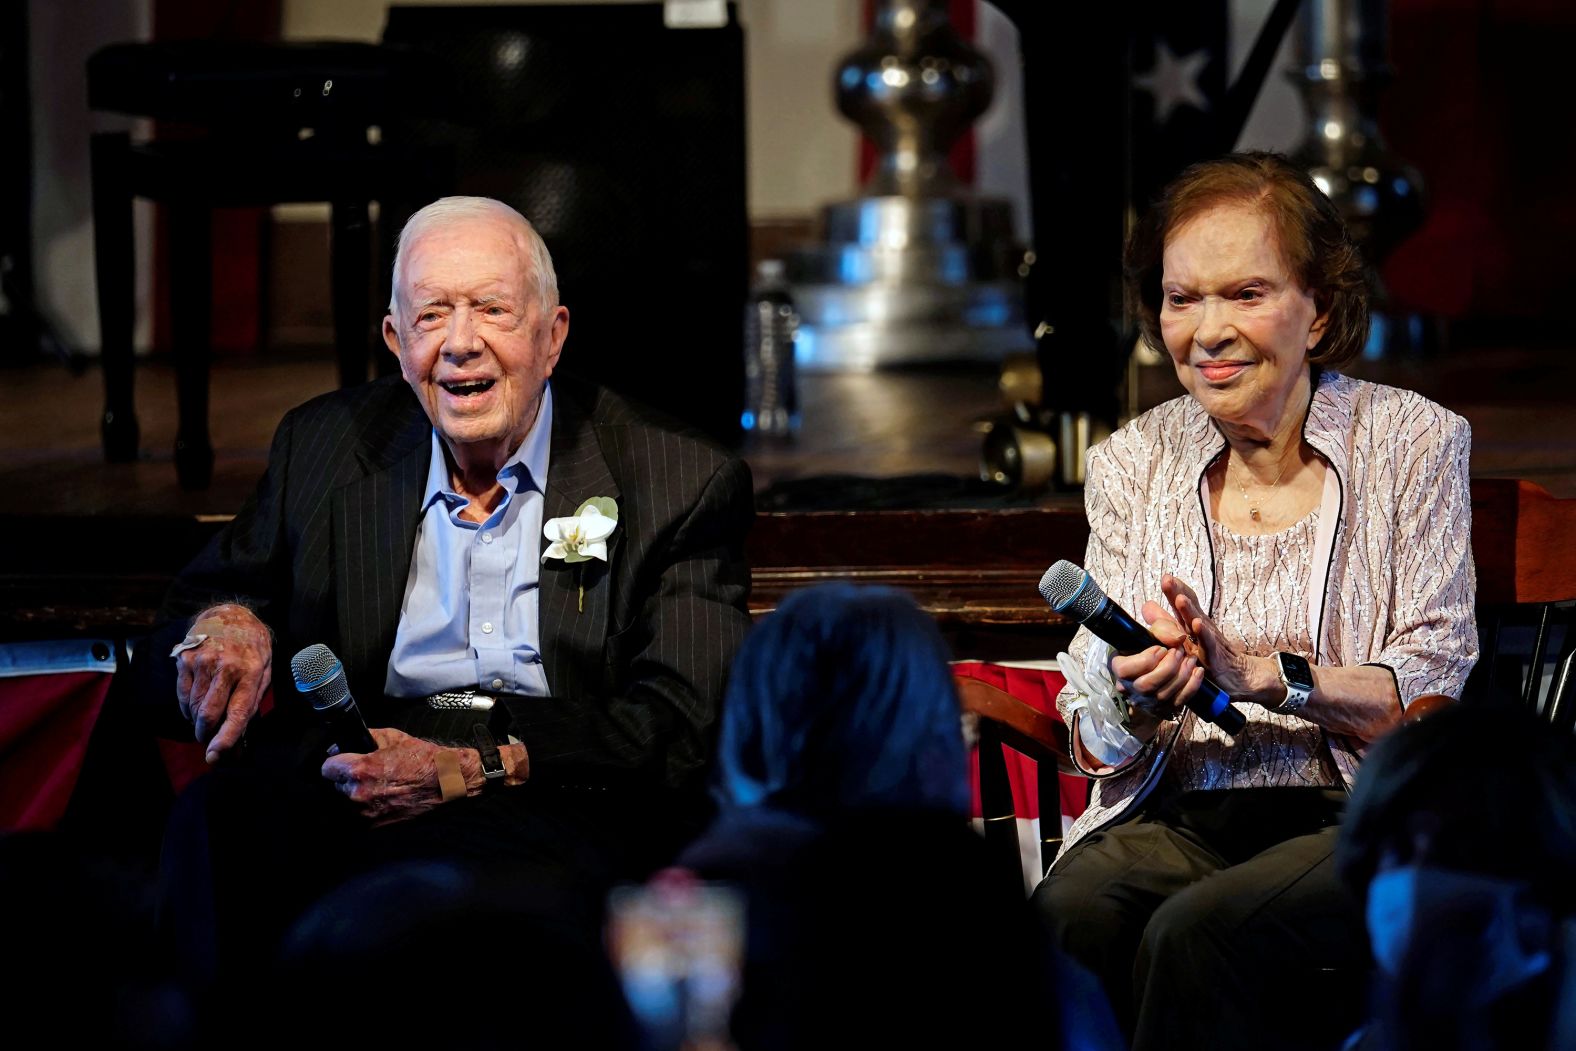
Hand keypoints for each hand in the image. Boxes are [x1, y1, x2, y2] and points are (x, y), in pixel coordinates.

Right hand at [175, 603, 271, 762]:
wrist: (230, 614)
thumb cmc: (252, 648)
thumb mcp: (264, 670)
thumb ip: (252, 701)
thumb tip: (239, 735)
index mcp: (252, 672)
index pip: (237, 713)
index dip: (225, 738)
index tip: (215, 755)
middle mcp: (226, 667)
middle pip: (209, 714)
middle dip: (205, 734)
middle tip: (207, 740)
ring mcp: (203, 662)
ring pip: (193, 707)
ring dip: (197, 720)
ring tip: (204, 717)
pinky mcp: (186, 658)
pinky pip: (182, 694)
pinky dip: (187, 707)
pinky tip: (195, 705)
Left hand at [320, 728, 469, 825]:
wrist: (447, 783)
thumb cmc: (423, 760)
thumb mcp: (392, 737)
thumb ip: (364, 738)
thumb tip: (345, 742)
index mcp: (360, 770)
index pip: (326, 768)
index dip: (335, 763)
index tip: (342, 762)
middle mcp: (359, 794)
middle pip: (335, 786)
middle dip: (347, 779)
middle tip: (367, 773)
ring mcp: (366, 814)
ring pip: (346, 802)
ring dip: (356, 795)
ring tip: (378, 787)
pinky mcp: (375, 826)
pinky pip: (359, 815)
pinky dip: (367, 808)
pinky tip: (384, 798)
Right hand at [1109, 606, 1203, 722]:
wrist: (1155, 665)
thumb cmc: (1149, 645)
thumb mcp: (1152, 631)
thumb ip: (1163, 629)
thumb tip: (1179, 639)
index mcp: (1118, 667)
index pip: (1125, 670)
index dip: (1146, 659)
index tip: (1161, 648)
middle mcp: (1129, 688)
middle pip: (1146, 685)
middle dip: (1168, 667)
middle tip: (1179, 652)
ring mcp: (1145, 701)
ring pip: (1163, 695)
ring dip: (1182, 675)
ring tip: (1191, 658)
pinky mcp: (1162, 708)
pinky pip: (1178, 702)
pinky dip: (1192, 686)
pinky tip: (1198, 671)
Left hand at [1160, 574, 1278, 703]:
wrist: (1240, 675)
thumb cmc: (1210, 656)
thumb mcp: (1185, 638)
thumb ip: (1166, 622)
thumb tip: (1146, 606)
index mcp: (1193, 623)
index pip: (1184, 602)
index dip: (1175, 589)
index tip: (1166, 577)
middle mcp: (1202, 628)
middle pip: (1189, 607)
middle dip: (1177, 593)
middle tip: (1167, 579)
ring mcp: (1209, 641)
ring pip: (1198, 622)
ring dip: (1189, 610)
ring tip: (1180, 599)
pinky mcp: (1215, 656)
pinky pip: (1208, 644)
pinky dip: (1203, 634)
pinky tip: (1198, 624)